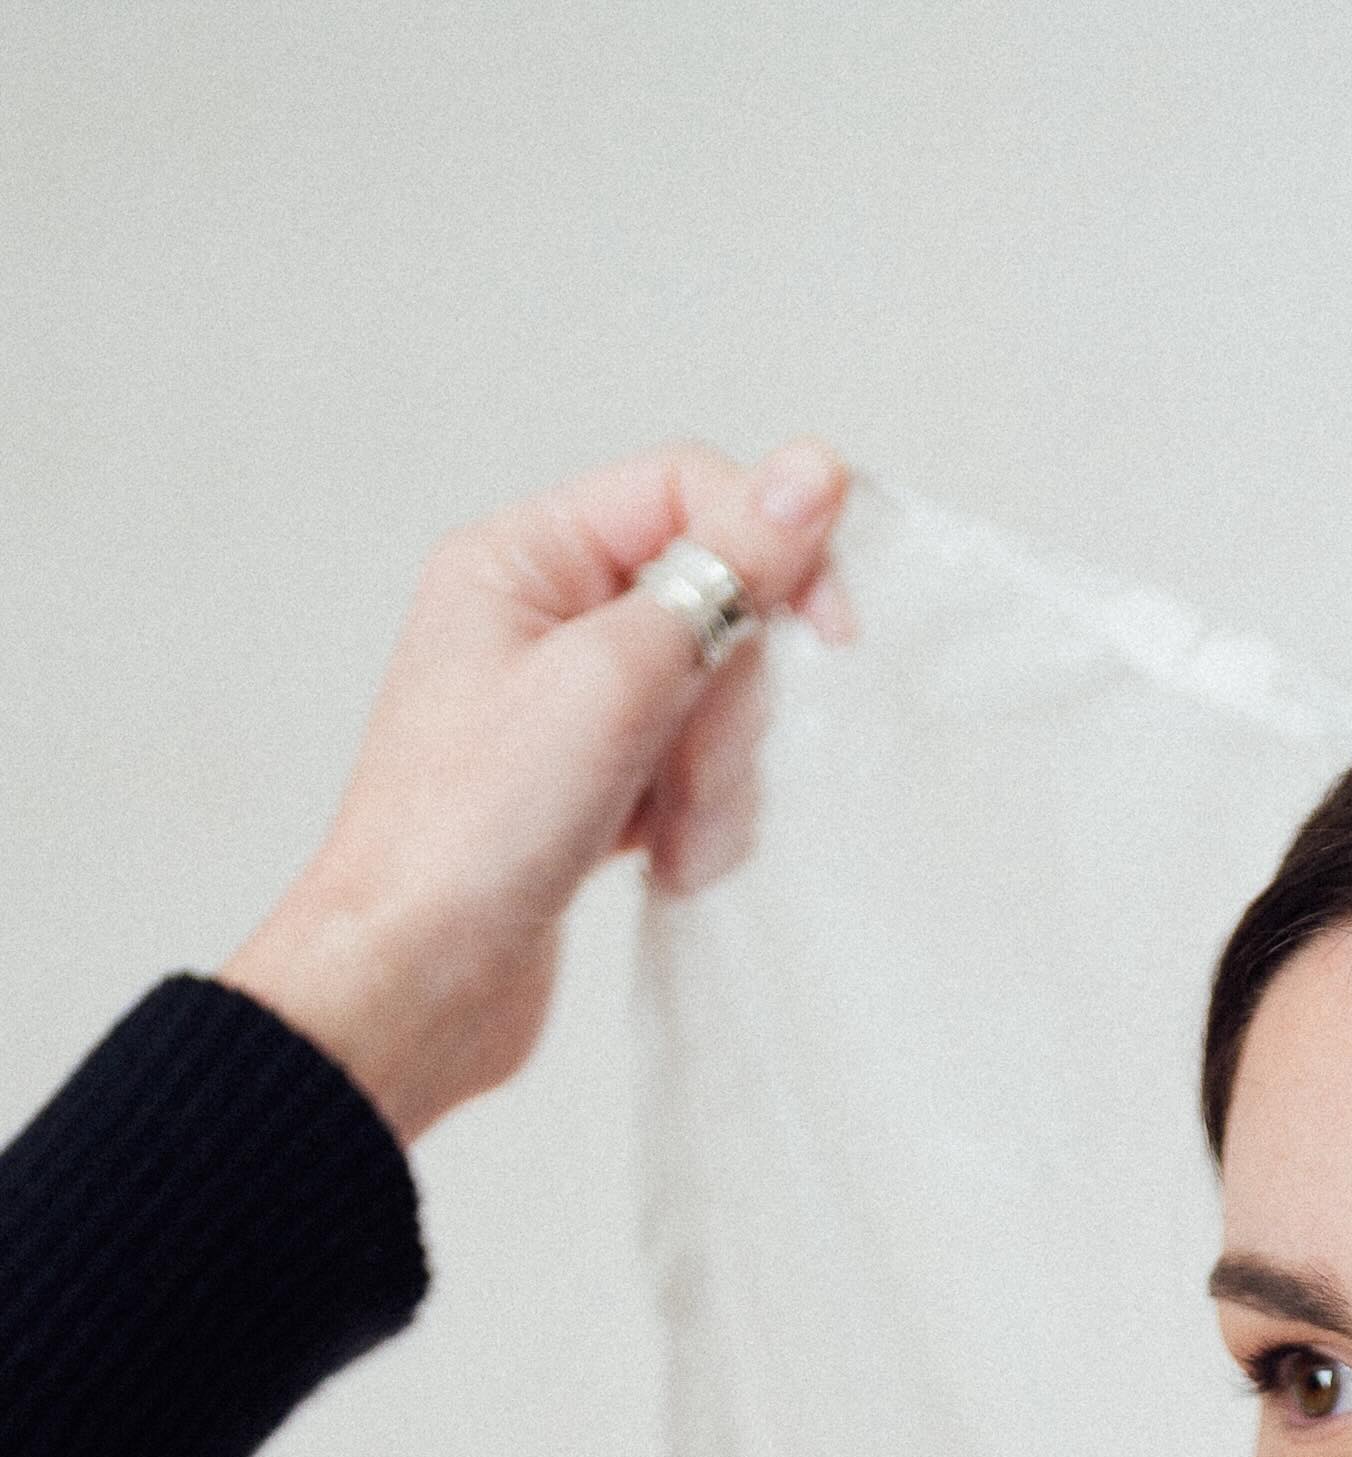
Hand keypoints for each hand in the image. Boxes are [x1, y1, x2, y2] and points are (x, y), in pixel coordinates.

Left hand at [223, 439, 851, 1146]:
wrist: (413, 985)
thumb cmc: (472, 833)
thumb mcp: (615, 679)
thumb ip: (722, 570)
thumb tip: (810, 472)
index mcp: (522, 557)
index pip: (687, 495)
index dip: (770, 551)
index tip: (832, 634)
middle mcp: (541, 616)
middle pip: (712, 607)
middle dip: (727, 705)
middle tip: (692, 778)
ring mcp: (569, 705)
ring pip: (714, 699)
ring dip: (715, 780)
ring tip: (670, 844)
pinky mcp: (594, 785)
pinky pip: (694, 772)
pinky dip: (698, 822)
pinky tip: (662, 867)